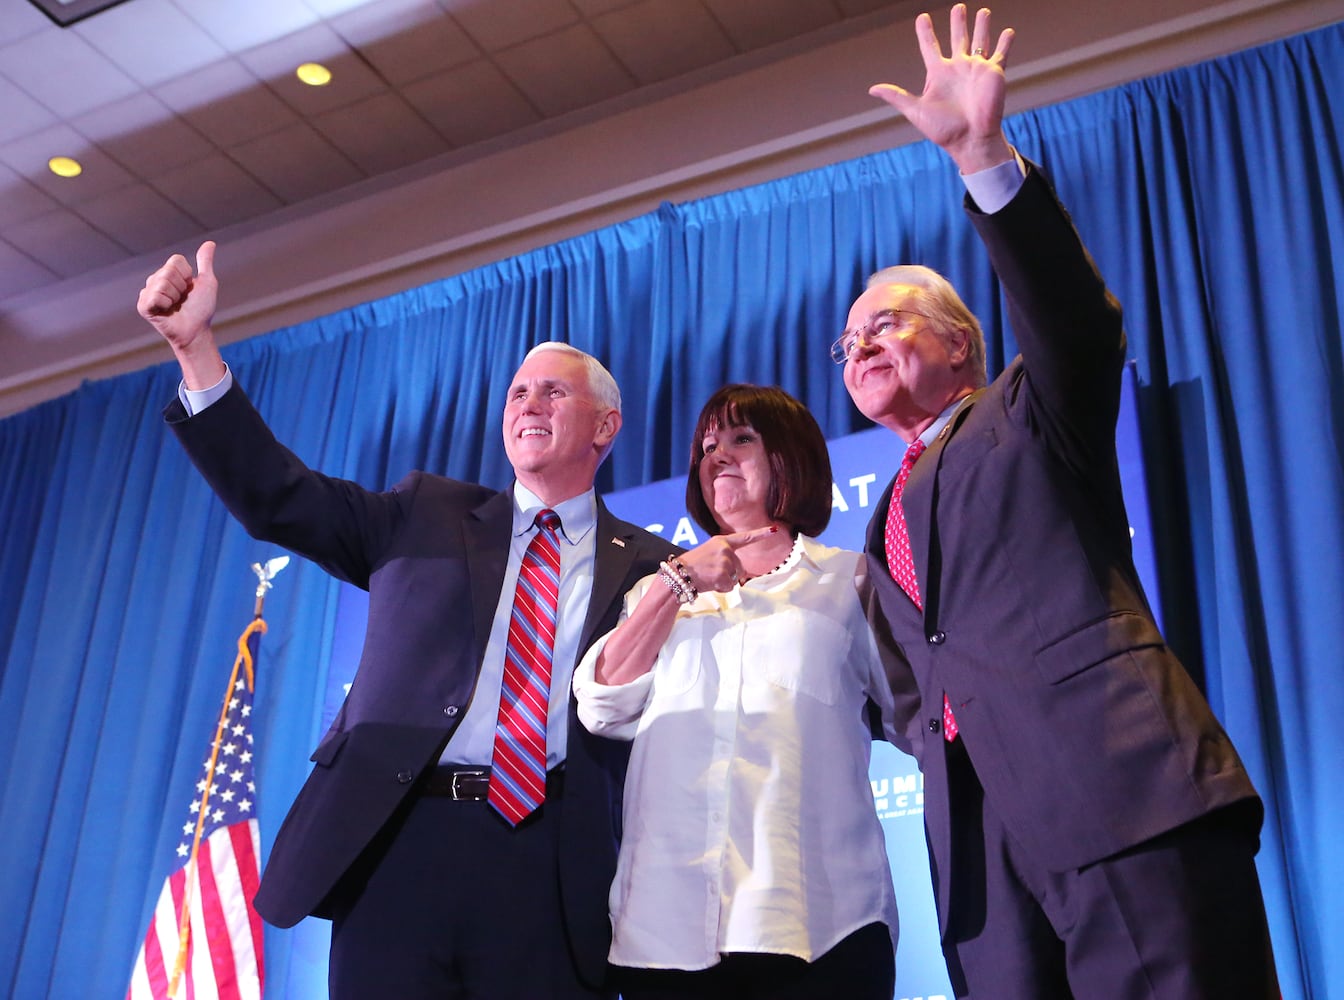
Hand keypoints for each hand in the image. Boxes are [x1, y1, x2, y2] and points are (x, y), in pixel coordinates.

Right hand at [137, 241, 224, 388]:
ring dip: (175, 297)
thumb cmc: (201, 308)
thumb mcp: (207, 283)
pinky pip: (154, 296)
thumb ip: (205, 262)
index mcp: (169, 272)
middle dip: (181, 287)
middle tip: (182, 300)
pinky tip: (166, 311)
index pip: (176, 260)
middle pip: (168, 271)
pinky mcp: (143, 306)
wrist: (196, 330)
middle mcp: (156, 280)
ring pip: (162, 283)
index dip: (188, 275)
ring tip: (175, 306)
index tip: (189, 288)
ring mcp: (147, 292)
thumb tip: (210, 242)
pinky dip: (165, 304)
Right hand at [676, 525, 781, 593]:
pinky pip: (730, 587)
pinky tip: (709, 583)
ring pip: (735, 578)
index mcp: (722, 542)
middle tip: (710, 573)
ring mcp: (725, 562)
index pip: (745, 538)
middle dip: (729, 574)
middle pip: (740, 567)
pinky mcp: (723, 575)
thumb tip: (741, 574)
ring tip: (708, 577)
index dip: (761, 534)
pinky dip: (721, 589)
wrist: (677, 575)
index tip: (775, 529)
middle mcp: (726, 550)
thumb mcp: (708, 553)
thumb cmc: (691, 566)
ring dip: (724, 582)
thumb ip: (725, 557)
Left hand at [869, 4, 1014, 173]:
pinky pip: (1000, 54)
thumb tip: (872, 89)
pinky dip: (1005, 42)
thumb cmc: (943, 130)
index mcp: (938, 74)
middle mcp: (957, 68)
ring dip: (981, 26)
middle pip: (957, 38)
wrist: (970, 140)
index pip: (930, 47)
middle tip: (958, 7)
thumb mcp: (915, 110)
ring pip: (979, 41)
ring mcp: (976, 69)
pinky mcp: (993, 73)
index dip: (925, 32)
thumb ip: (896, 96)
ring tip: (983, 10)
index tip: (922, 17)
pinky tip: (1008, 31)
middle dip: (957, 22)